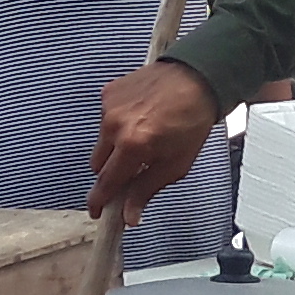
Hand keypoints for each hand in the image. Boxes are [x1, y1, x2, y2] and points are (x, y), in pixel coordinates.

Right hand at [93, 60, 224, 219]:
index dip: (99, 201)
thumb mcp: (175, 164)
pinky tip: (139, 119)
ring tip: (143, 137)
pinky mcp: (108, 93)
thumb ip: (146, 190)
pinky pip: (105, 120)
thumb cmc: (192, 119)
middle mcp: (115, 124)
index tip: (97, 210)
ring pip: (102, 142)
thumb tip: (130, 214)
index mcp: (132, 144)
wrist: (196, 80)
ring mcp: (109, 106)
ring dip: (116, 147)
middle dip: (113, 172)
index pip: (105, 182)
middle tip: (134, 170)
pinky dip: (118, 125)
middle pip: (98, 164)